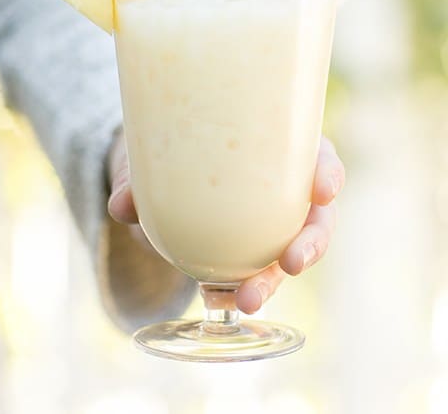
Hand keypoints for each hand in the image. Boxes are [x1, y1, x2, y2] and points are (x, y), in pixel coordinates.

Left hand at [107, 131, 344, 311]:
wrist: (153, 176)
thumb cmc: (169, 148)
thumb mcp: (154, 154)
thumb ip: (139, 178)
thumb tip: (121, 205)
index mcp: (279, 146)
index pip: (319, 154)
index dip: (328, 173)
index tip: (323, 191)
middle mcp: (284, 186)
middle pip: (316, 215)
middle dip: (311, 243)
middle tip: (291, 264)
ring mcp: (270, 223)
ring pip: (289, 252)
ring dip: (274, 279)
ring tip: (248, 300)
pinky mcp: (248, 252)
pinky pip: (255, 272)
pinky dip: (242, 289)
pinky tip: (223, 302)